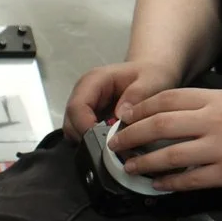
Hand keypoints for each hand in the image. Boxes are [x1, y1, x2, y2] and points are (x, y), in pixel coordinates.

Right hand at [64, 53, 189, 136]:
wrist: (151, 73)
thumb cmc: (149, 74)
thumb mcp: (150, 80)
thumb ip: (137, 94)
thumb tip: (120, 114)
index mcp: (94, 80)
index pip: (77, 107)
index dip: (85, 127)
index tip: (103, 141)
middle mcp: (84, 92)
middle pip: (71, 121)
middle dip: (87, 138)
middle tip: (111, 147)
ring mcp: (85, 105)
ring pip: (74, 131)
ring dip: (90, 142)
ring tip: (114, 145)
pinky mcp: (89, 116)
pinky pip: (83, 134)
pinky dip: (95, 142)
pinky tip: (112, 142)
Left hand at [112, 86, 221, 191]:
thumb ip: (208, 104)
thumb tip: (173, 114)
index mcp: (217, 98)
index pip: (167, 98)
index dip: (140, 109)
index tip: (124, 117)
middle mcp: (214, 120)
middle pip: (160, 124)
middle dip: (131, 135)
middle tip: (116, 144)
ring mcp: (219, 148)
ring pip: (169, 154)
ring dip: (143, 162)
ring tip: (129, 167)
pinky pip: (189, 179)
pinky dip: (169, 182)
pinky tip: (158, 184)